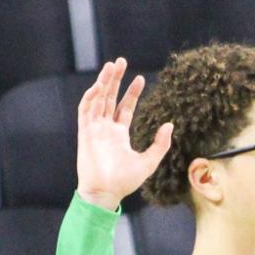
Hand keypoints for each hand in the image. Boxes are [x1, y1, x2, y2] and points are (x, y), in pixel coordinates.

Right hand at [76, 59, 173, 210]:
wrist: (105, 193)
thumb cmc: (125, 182)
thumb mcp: (148, 161)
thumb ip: (160, 144)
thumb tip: (170, 125)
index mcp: (118, 135)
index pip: (125, 108)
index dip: (131, 92)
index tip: (140, 78)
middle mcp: (105, 129)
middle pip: (109, 98)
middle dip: (115, 79)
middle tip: (121, 61)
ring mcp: (94, 130)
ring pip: (97, 99)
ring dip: (103, 82)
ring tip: (111, 65)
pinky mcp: (84, 133)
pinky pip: (85, 110)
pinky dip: (91, 97)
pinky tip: (99, 85)